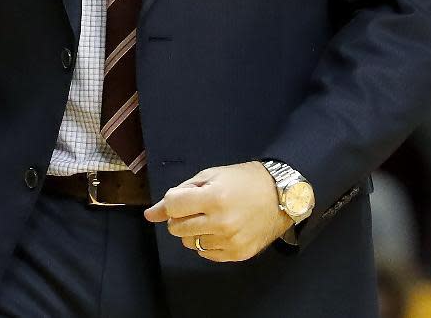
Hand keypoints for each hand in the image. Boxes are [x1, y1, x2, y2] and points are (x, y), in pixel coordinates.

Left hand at [144, 161, 291, 261]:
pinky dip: (207, 242)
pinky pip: (206, 254)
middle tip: (197, 207)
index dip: (173, 201)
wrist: (280, 195)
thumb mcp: (211, 175)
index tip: (182, 198)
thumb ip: (180, 192)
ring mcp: (229, 241)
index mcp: (213, 198)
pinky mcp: (237, 255)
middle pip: (177, 228)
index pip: (173, 206)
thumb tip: (150, 214)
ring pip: (190, 243)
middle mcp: (221, 223)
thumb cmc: (243, 180)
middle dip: (180, 217)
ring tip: (211, 217)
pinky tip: (220, 229)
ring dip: (194, 230)